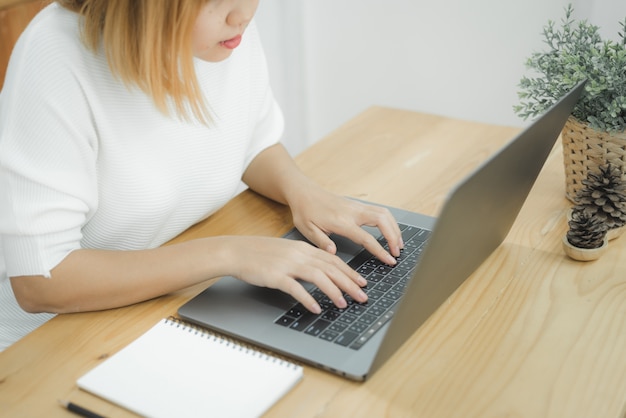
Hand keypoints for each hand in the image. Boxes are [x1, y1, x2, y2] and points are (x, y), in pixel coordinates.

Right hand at [226, 236, 367, 312]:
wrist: (237, 252)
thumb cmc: (260, 253)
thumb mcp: (287, 251)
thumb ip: (304, 258)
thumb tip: (322, 270)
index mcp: (303, 248)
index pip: (333, 259)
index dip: (350, 272)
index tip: (362, 282)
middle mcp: (299, 255)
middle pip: (331, 268)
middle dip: (350, 283)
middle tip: (362, 296)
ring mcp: (288, 265)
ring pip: (319, 277)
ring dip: (334, 291)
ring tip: (344, 304)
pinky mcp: (276, 276)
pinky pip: (296, 288)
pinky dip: (308, 298)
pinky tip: (316, 308)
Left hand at [288, 184, 403, 264]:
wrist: (304, 192)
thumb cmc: (305, 212)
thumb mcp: (307, 230)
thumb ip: (322, 242)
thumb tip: (333, 253)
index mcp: (341, 221)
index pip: (366, 237)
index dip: (380, 250)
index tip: (390, 260)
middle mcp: (352, 211)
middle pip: (383, 221)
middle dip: (394, 237)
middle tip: (397, 252)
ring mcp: (356, 206)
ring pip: (384, 213)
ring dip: (394, 228)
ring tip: (398, 243)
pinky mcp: (357, 204)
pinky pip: (379, 210)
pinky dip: (389, 221)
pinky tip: (390, 231)